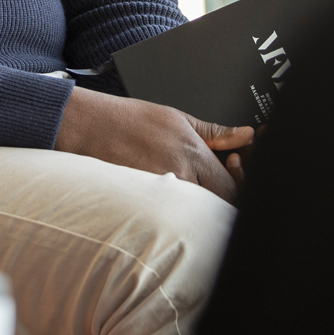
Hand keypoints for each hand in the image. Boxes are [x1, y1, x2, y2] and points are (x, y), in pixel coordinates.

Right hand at [53, 86, 254, 200]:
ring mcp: (159, 195)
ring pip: (193, 214)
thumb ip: (216, 133)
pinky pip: (168, 216)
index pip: (232, 188)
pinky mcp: (142, 206)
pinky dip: (174, 212)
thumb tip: (245, 136)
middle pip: (216, 206)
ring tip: (187, 187)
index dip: (238, 184)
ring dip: (198, 206)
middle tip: (212, 184)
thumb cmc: (128, 120)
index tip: (232, 173)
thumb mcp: (178, 118)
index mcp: (192, 155)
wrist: (88, 127)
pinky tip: (168, 198)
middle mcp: (178, 178)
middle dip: (220, 198)